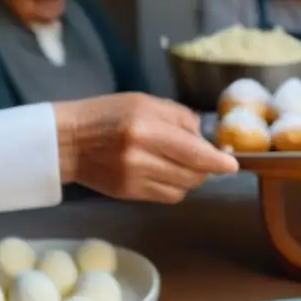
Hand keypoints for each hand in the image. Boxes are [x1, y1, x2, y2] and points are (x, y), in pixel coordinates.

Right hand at [54, 93, 237, 202]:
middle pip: (193, 174)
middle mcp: (142, 157)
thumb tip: (207, 140)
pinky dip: (174, 187)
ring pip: (183, 188)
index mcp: (147, 129)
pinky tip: (165, 173)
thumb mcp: (144, 103)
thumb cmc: (107, 114)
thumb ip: (180, 119)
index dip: (218, 162)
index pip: (195, 153)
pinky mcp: (129, 194)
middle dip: (206, 168)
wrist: (67, 140)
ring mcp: (135, 179)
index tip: (232, 164)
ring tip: (180, 163)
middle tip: (206, 158)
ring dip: (191, 178)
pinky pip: (167, 196)